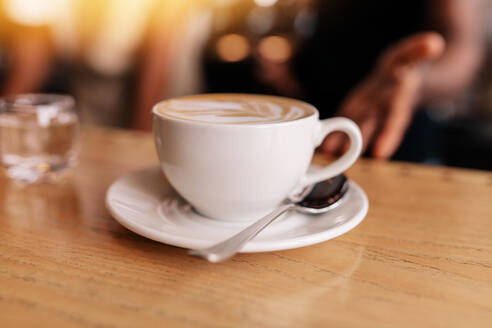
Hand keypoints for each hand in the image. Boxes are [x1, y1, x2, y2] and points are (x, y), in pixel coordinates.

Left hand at [320, 32, 444, 158]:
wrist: (401, 79)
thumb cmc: (405, 67)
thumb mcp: (411, 55)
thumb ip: (418, 51)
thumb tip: (433, 42)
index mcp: (399, 100)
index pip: (396, 119)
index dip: (388, 135)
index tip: (380, 153)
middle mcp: (382, 111)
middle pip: (371, 128)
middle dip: (359, 142)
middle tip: (345, 157)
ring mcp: (367, 113)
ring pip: (354, 128)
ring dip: (341, 141)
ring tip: (326, 154)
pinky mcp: (354, 112)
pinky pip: (342, 123)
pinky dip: (332, 135)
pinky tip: (320, 147)